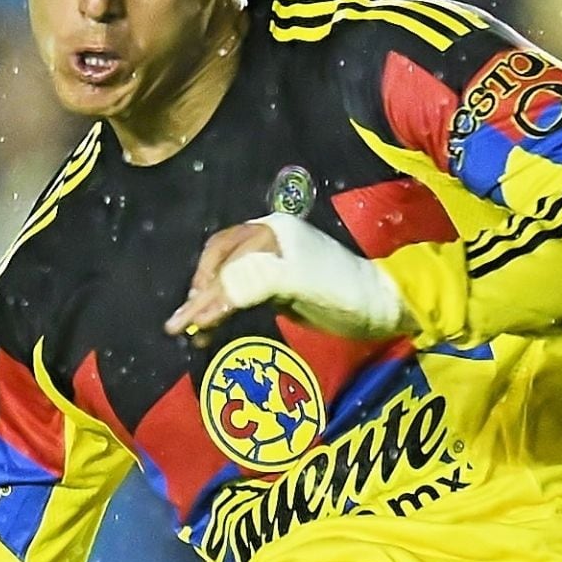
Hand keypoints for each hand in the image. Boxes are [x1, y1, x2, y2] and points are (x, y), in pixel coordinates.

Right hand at [166, 212, 409, 340]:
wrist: (381, 308)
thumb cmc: (344, 290)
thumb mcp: (300, 283)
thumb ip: (255, 282)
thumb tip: (213, 297)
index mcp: (273, 231)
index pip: (227, 259)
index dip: (207, 291)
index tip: (188, 321)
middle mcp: (269, 239)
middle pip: (220, 263)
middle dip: (201, 294)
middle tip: (181, 326)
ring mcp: (273, 262)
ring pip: (227, 278)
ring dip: (209, 303)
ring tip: (191, 330)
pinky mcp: (277, 284)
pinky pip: (240, 291)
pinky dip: (224, 309)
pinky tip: (212, 326)